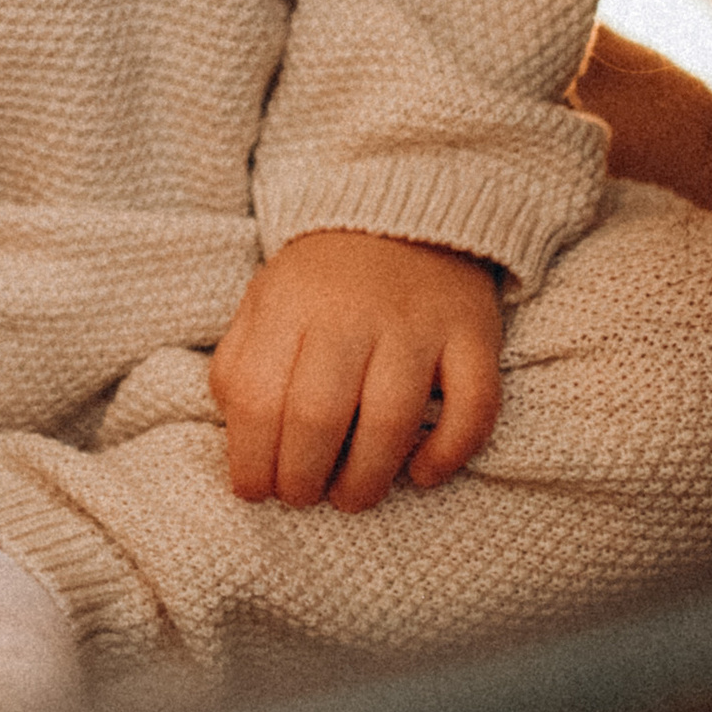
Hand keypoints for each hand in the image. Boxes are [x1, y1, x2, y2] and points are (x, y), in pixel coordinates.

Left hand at [211, 228, 504, 511]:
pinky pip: (472, 408)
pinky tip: (422, 474)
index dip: (251, 461)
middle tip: (301, 497)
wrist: (405, 213)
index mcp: (290, 304)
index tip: (255, 489)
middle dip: (302, 479)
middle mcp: (352, 313)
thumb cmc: (324, 281)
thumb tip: (238, 439)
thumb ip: (240, 362)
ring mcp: (418, 324)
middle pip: (318, 416)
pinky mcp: (473, 335)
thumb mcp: (264, 302)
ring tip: (352, 498)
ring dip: (366, 480)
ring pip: (392, 422)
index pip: (258, 399)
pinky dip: (448, 453)